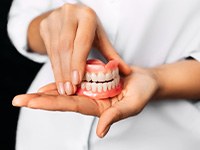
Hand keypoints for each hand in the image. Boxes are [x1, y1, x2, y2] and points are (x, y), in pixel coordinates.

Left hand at [12, 66, 158, 137]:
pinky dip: (62, 79)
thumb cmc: (142, 93)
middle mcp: (91, 99)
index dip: (51, 104)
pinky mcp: (94, 79)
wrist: (145, 81)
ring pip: (66, 90)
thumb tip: (101, 132)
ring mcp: (92, 89)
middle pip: (62, 99)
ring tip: (27, 94)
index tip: (31, 103)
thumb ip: (115, 116)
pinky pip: (75, 79)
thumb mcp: (132, 105)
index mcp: (98, 107)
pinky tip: (50, 79)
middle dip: (40, 100)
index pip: (70, 105)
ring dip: (47, 91)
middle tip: (18, 100)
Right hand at [37, 3, 130, 94]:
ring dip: (59, 72)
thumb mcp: (100, 38)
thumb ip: (112, 54)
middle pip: (66, 47)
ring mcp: (54, 19)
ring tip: (64, 89)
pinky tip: (58, 80)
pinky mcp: (45, 25)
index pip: (81, 41)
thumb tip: (127, 72)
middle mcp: (69, 14)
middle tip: (70, 90)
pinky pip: (49, 51)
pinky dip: (55, 67)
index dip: (78, 61)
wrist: (69, 15)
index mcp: (87, 16)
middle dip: (67, 71)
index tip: (77, 80)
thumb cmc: (88, 28)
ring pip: (55, 50)